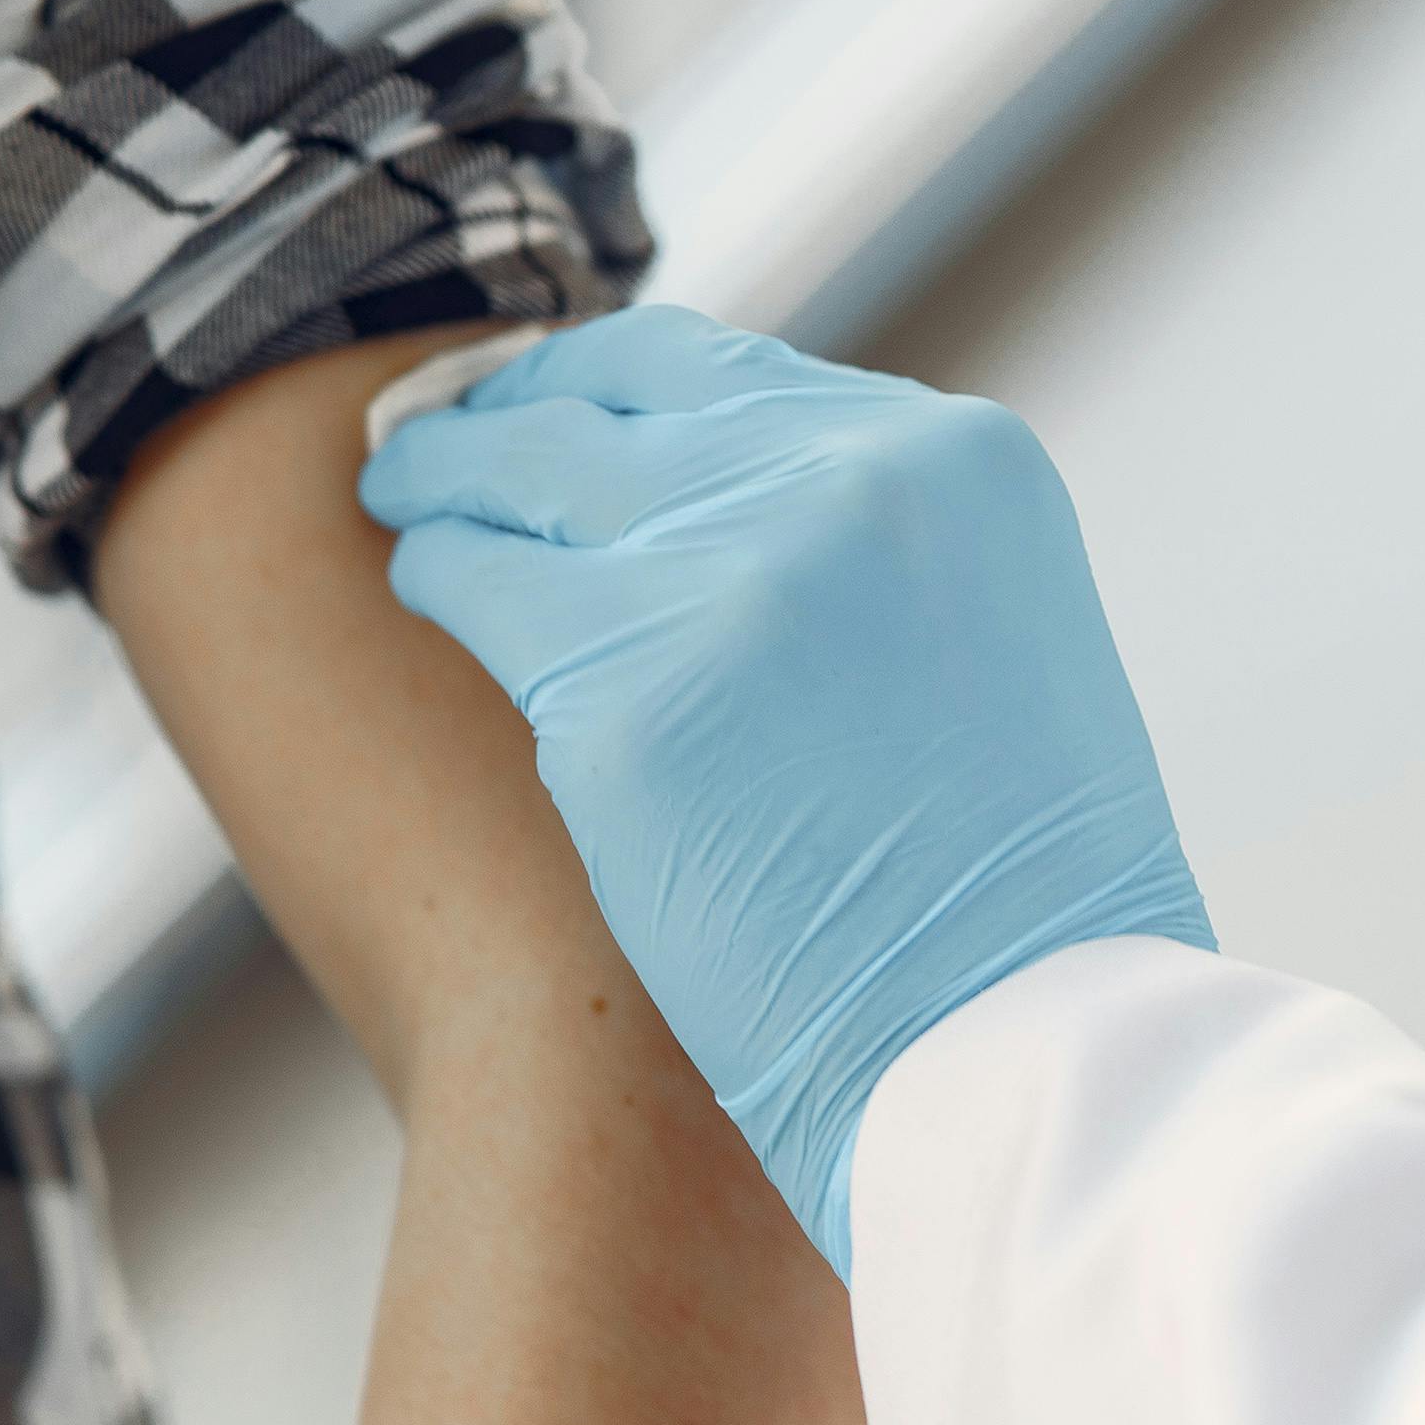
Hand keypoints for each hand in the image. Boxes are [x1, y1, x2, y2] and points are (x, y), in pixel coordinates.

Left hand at [361, 309, 1210, 1272]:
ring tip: (407, 497)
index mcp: (960, 463)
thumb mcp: (993, 652)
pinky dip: (437, 573)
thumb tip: (722, 510)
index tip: (554, 407)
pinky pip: (475, 584)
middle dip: (513, 416)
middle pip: (611, 403)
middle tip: (440, 440)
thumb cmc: (1013, 906)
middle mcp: (849, 482)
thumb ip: (878, 555)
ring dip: (451, 481)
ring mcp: (730, 581)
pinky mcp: (624, 694)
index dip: (614, 385)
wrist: (1018, 1053)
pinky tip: (421, 583)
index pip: (726, 372)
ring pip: (525, 475)